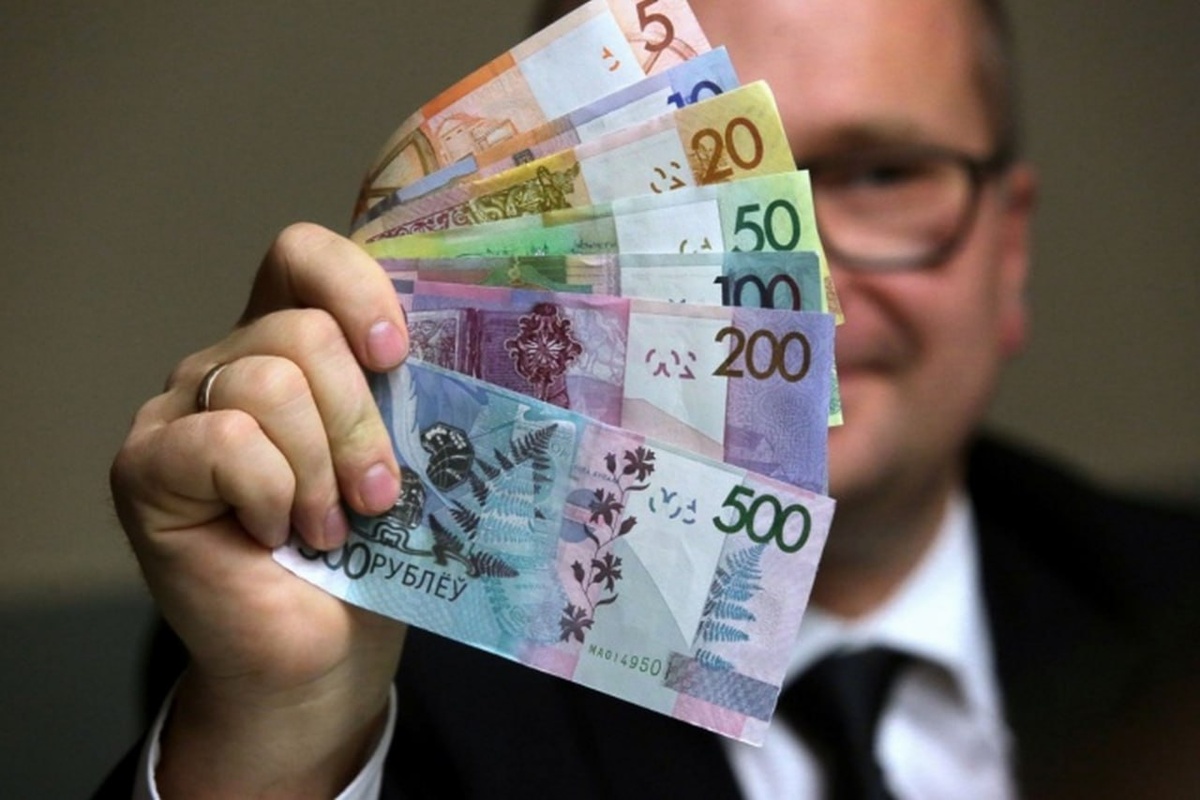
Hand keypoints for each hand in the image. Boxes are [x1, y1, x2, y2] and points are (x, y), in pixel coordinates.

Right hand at [110, 223, 408, 796]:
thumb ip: (405, 392)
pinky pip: (227, 440)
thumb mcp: (406, 457)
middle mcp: (231, 361)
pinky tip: (275, 534)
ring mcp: (180, 408)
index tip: (397, 354)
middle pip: (302, 329)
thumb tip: (457, 346)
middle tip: (379, 493)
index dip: (355, 284)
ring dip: (321, 468)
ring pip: (269, 382)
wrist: (321, 651)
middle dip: (360, 420)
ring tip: (332, 524)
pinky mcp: (146, 463)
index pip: (303, 255)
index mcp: (295, 346)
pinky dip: (272, 495)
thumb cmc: (372, 555)